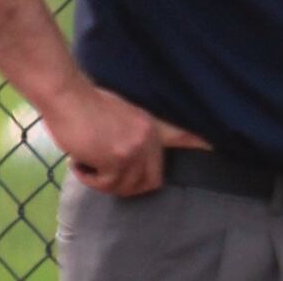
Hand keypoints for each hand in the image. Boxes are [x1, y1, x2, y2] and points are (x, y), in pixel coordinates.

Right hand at [39, 76, 211, 195]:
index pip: (183, 138)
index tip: (213, 148)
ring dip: (102, 181)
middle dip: (128, 186)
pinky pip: (105, 184)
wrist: (68, 95)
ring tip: (87, 161)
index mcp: (152, 126)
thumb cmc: (86, 104)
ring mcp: (134, 149)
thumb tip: (129, 161)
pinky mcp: (117, 159)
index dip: (198, 145)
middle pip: (150, 181)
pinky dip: (88, 178)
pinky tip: (79, 160)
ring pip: (124, 187)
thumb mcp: (122, 115)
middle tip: (104, 176)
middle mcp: (149, 138)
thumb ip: (133, 135)